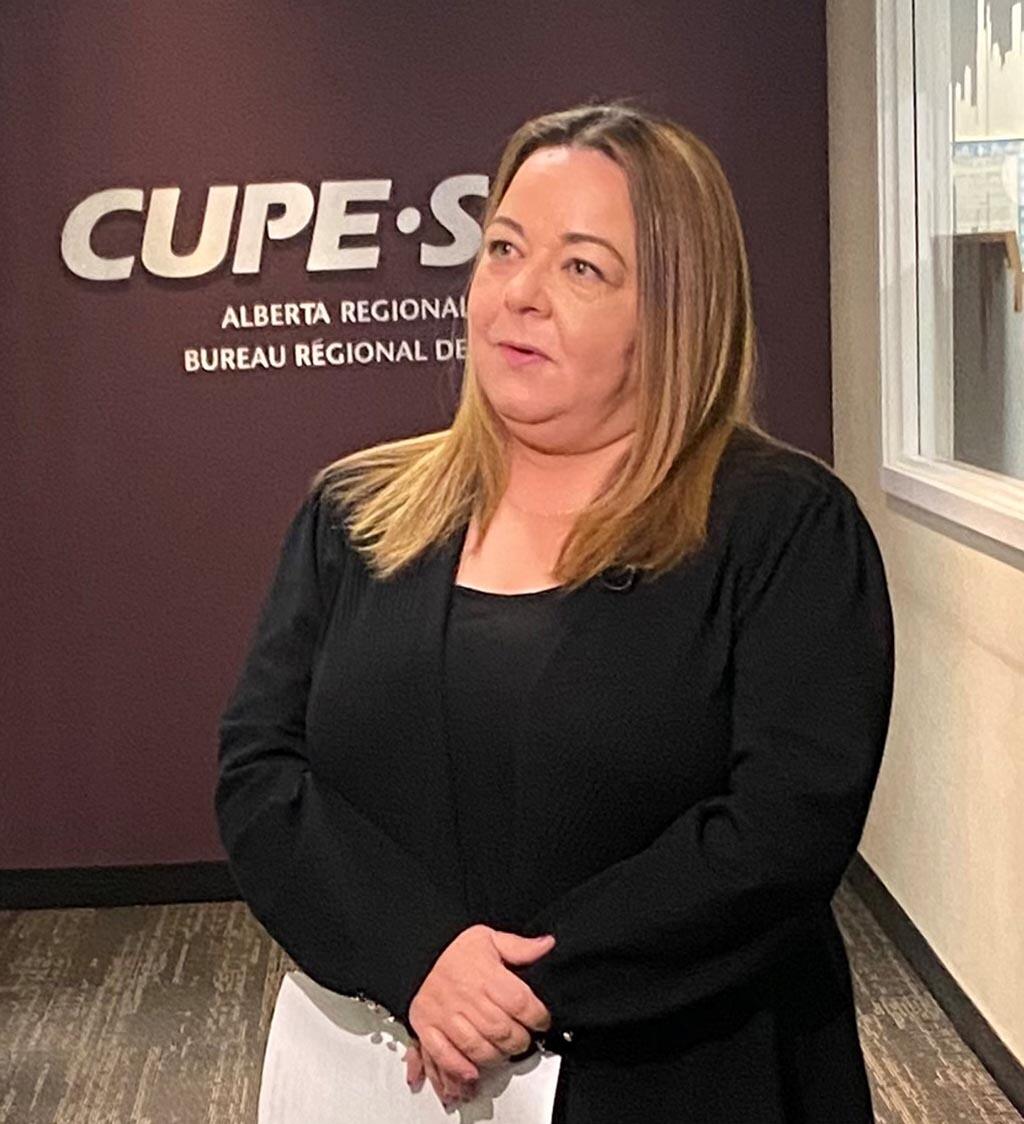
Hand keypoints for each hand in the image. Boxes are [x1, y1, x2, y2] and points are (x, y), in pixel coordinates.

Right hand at [406, 924, 555, 1104]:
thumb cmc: (454, 951)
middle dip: (519, 1041)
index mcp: (483, 973)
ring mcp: (444, 1014)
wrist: (418, 954)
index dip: (537, 1016)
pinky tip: (471, 1074)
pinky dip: (458, 1069)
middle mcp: (464, 995)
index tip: (542, 1021)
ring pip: (477, 1047)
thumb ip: (520, 947)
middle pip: (501, 1030)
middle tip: (523, 1039)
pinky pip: (443, 1055)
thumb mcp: (489, 939)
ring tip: (503, 1052)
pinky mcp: (427, 1028)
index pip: (519, 1002)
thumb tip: (547, 944)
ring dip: (496, 1057)